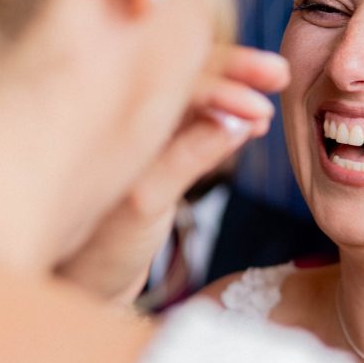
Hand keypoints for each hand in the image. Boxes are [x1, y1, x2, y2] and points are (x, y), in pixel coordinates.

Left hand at [56, 46, 288, 303]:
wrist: (82, 290)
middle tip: (281, 74)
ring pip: (191, 97)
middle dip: (234, 73)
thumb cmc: (96, 252)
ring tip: (268, 114)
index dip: (222, 76)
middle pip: (182, 73)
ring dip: (233, 99)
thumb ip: (188, 156)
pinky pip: (191, 124)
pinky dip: (223, 123)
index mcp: (104, 111)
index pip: (170, 73)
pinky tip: (252, 127)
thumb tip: (239, 120)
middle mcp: (116, 112)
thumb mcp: (144, 203)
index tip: (264, 92)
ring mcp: (134, 131)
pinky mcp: (151, 153)